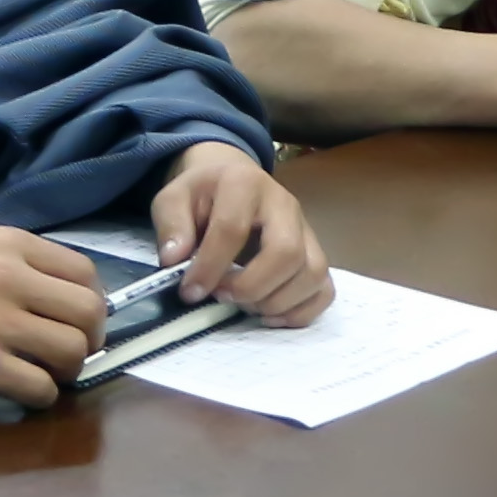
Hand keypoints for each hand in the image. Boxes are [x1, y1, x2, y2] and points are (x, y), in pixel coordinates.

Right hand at [0, 226, 103, 409]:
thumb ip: (22, 262)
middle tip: (72, 347)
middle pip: (89, 312)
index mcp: (12, 244)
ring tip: (50, 368)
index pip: (84, 271)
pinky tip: (27, 387)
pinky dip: (43, 393)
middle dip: (90, 335)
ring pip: (73, 351)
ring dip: (69, 367)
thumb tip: (67, 297)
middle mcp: (12, 278)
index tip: (79, 316)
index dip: (93, 299)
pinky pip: (41, 387)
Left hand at [143, 141, 331, 323]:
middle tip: (222, 296)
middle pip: (287, 251)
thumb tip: (175, 260)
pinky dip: (300, 312)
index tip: (190, 292)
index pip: (233, 229)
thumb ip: (171, 225)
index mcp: (244, 184)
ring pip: (312, 273)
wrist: (231, 181)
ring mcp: (306, 229)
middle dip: (252, 286)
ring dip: (277, 302)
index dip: (210, 266)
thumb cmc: (202, 195)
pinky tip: (268, 315)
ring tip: (244, 305)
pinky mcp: (315, 253)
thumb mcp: (174, 199)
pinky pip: (325, 289)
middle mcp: (284, 204)